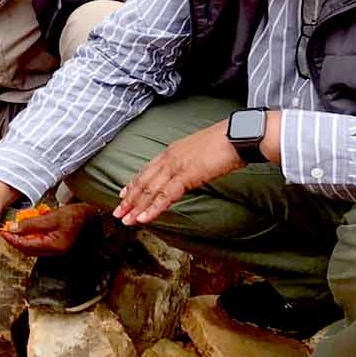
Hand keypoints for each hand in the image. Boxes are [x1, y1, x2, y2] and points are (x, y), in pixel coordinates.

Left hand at [0, 202, 97, 255]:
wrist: (94, 215)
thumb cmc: (77, 215)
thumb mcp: (53, 217)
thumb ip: (33, 224)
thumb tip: (14, 228)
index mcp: (55, 246)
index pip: (27, 246)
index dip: (13, 239)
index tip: (4, 231)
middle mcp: (55, 251)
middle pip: (28, 249)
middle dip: (16, 240)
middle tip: (7, 230)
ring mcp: (56, 248)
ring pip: (33, 246)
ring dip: (23, 238)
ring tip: (16, 228)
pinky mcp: (57, 243)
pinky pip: (40, 242)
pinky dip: (32, 236)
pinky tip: (29, 227)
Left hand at [114, 122, 243, 224]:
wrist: (238, 136)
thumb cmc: (225, 143)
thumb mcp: (200, 152)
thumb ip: (189, 162)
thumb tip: (187, 173)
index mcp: (172, 150)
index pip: (147, 170)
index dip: (134, 183)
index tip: (124, 194)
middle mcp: (169, 157)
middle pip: (143, 181)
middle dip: (129, 199)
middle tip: (118, 212)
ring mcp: (176, 166)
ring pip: (150, 190)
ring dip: (136, 207)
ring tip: (125, 220)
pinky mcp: (185, 176)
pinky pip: (164, 196)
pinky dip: (152, 208)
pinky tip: (143, 218)